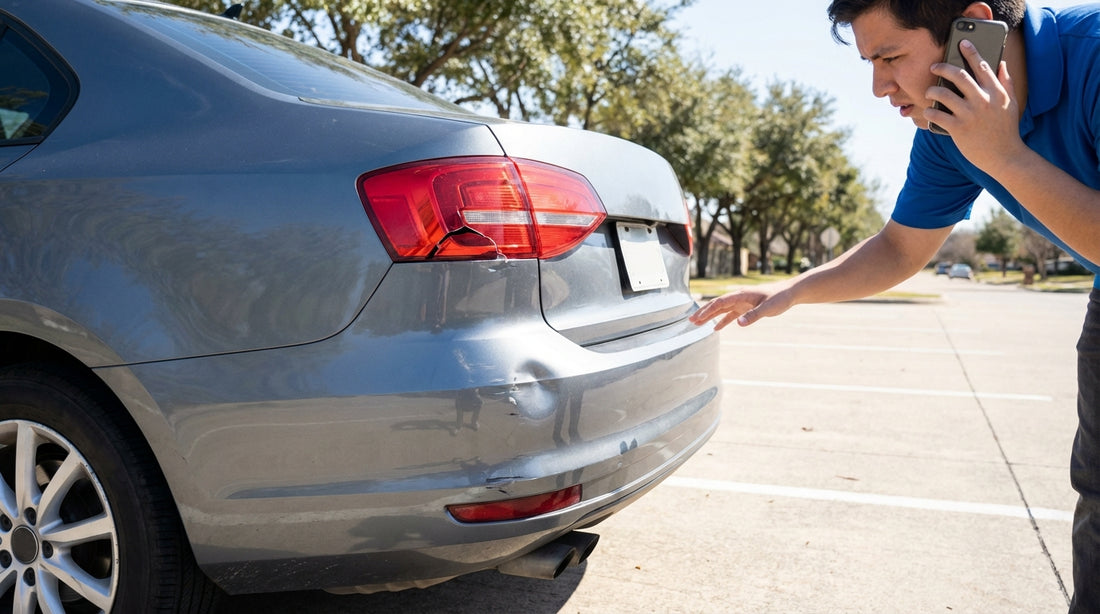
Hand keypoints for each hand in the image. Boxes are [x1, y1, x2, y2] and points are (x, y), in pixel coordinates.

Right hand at [689, 282, 792, 329]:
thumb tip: (738, 323)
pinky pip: (730, 315)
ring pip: (721, 310)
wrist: (789, 293)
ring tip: (697, 323)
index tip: (698, 318)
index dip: (708, 310)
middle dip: (703, 313)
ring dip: (709, 316)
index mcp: (741, 295)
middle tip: (691, 321)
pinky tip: (716, 329)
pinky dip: (722, 321)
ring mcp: (741, 303)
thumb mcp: (768, 308)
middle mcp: (738, 298)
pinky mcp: (746, 308)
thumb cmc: (780, 298)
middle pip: (717, 305)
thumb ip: (753, 315)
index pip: (720, 302)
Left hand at [923, 39, 1026, 174]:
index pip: (982, 66)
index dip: (971, 52)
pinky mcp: (958, 129)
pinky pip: (937, 115)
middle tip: (934, 66)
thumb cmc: (1006, 129)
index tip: (961, 43)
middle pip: (959, 76)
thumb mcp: (1010, 104)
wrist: (1005, 156)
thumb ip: (1005, 83)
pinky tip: (928, 111)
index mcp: (996, 92)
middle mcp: (983, 100)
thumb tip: (1001, 64)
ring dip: (932, 91)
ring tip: (928, 92)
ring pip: (943, 94)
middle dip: (943, 68)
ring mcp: (970, 115)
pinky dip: (929, 112)